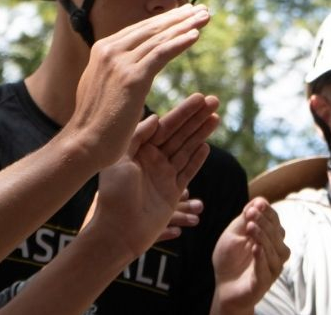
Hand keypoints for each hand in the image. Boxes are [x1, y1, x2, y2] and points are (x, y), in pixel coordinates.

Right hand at [69, 4, 210, 167]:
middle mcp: (109, 50)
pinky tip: (196, 35)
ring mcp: (119, 62)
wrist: (85, 143)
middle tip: (201, 9)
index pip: (140, 29)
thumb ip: (115, 69)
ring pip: (159, 38)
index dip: (165, 20)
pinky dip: (180, 42)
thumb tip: (128, 63)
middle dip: (179, 17)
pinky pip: (162, 54)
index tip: (185, 13)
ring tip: (206, 17)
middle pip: (152, 28)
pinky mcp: (132, 77)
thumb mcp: (103, 85)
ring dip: (186, 25)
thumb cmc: (97, 121)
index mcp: (102, 49)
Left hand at [82, 95, 219, 261]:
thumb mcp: (120, 159)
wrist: (119, 232)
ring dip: (201, 133)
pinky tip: (206, 146)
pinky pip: (188, 171)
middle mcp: (152, 160)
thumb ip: (137, 136)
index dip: (183, 112)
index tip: (199, 98)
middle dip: (197, 118)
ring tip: (216, 117)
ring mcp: (164, 176)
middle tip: (215, 101)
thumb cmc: (114, 196)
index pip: (165, 126)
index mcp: (139, 150)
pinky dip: (197, 159)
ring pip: (187, 149)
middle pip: (179, 134)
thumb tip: (156, 117)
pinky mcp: (173, 192)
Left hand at [211, 197, 289, 313]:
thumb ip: (245, 219)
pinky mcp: (264, 282)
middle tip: (251, 214)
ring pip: (276, 251)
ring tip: (250, 227)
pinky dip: (261, 257)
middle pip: (277, 234)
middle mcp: (276, 252)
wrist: (223, 285)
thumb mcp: (234, 234)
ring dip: (264, 237)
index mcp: (270, 238)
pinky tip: (255, 247)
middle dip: (265, 222)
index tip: (258, 204)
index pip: (275, 222)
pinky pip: (266, 269)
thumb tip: (259, 200)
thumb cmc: (230, 258)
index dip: (268, 212)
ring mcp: (272, 268)